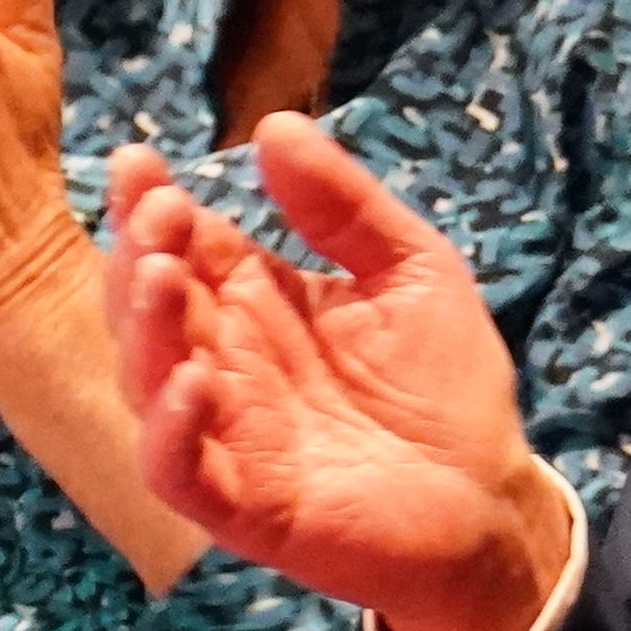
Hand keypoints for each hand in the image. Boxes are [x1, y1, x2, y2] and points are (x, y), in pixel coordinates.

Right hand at [114, 119, 571, 630]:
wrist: (491, 499)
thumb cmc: (445, 385)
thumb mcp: (412, 268)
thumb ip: (345, 206)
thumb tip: (277, 125)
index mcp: (254, 302)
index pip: (182, 244)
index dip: (150, 203)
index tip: (140, 160)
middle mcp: (225, 362)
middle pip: (149, 304)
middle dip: (141, 253)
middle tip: (161, 213)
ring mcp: (227, 434)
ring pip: (149, 379)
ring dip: (145, 328)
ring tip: (163, 276)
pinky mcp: (243, 505)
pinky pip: (180, 470)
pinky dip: (170, 429)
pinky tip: (196, 382)